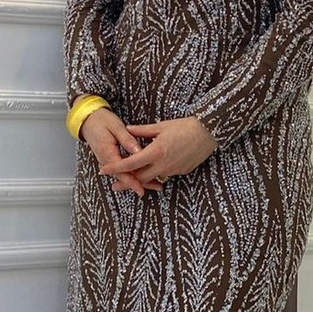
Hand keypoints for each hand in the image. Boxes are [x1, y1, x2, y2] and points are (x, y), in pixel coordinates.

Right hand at [77, 105, 163, 196]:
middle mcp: (106, 161)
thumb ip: (127, 139)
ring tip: (155, 183)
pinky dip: (134, 173)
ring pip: (125, 174)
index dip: (132, 182)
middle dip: (140, 183)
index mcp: (107, 153)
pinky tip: (144, 174)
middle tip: (157, 187)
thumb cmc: (101, 121)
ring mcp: (108, 161)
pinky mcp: (111, 159)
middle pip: (125, 176)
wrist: (88, 120)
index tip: (142, 189)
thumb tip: (138, 152)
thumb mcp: (116, 127)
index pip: (122, 172)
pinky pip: (123, 169)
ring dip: (139, 180)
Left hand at [97, 116, 217, 186]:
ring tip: (132, 179)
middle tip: (114, 185)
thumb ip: (142, 131)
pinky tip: (153, 170)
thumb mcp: (161, 126)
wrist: (208, 133)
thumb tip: (128, 130)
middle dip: (126, 182)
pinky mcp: (181, 172)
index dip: (116, 168)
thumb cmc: (185, 126)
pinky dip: (156, 174)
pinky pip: (164, 175)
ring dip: (141, 179)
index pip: (130, 163)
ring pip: (152, 178)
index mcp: (155, 152)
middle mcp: (162, 164)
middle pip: (139, 178)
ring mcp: (172, 170)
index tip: (104, 171)